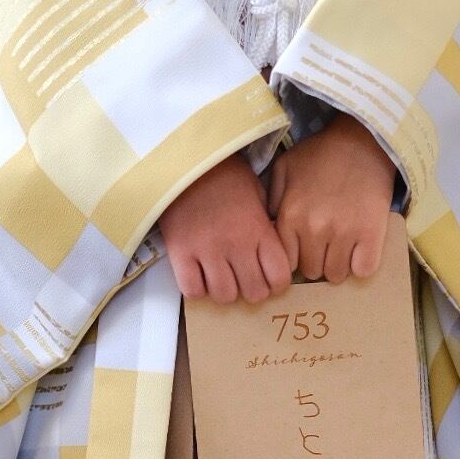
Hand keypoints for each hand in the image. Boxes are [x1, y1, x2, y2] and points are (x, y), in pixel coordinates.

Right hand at [159, 153, 292, 302]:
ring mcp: (207, 251)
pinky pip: (192, 290)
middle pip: (254, 293)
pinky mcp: (180, 253)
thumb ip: (267, 225)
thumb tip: (274, 252)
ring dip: (225, 291)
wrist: (184, 162)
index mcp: (259, 230)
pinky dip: (197, 288)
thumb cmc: (225, 175)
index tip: (269, 277)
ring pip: (224, 296)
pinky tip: (199, 274)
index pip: (279, 277)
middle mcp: (236, 245)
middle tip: (245, 279)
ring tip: (221, 276)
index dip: (277, 283)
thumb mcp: (257, 193)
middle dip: (253, 290)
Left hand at [267, 112, 396, 283]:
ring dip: (338, 265)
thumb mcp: (285, 168)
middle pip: (311, 271)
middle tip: (325, 245)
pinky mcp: (371, 235)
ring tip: (342, 247)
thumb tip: (269, 229)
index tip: (304, 249)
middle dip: (316, 261)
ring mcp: (344, 234)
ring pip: (335, 275)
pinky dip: (361, 264)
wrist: (364, 143)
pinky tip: (359, 250)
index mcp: (291, 216)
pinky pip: (362, 270)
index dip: (296, 257)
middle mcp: (315, 228)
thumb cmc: (322, 155)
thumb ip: (272, 200)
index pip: (287, 262)